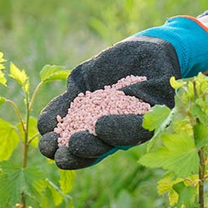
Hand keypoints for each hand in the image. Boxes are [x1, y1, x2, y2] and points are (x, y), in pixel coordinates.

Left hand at [38, 16, 207, 169]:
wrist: (150, 54)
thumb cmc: (160, 80)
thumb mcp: (156, 101)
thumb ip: (135, 120)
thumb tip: (98, 129)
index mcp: (124, 137)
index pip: (106, 148)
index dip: (95, 147)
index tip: (95, 130)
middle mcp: (104, 130)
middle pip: (83, 149)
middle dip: (71, 153)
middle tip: (61, 149)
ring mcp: (88, 114)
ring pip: (66, 136)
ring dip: (54, 142)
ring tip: (47, 141)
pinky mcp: (76, 96)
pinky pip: (58, 112)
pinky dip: (51, 118)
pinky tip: (46, 122)